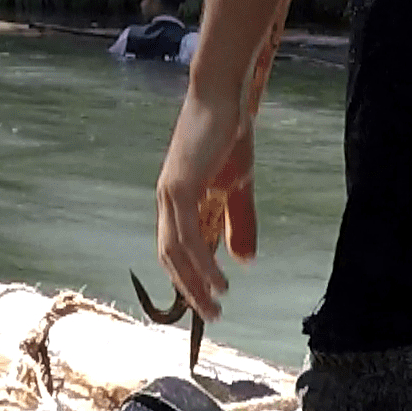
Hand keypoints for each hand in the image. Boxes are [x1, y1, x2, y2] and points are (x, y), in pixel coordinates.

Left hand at [155, 90, 259, 321]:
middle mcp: (166, 199)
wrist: (223, 97)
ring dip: (195, 282)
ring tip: (217, 304)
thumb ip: (239, 222)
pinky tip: (220, 279)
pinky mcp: (180, 187)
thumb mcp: (238, 186)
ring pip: (175, 251)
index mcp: (176, 199)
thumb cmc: (229, 135)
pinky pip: (188, 235)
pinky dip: (202, 262)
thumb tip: (244, 260)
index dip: (186, 275)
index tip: (206, 298)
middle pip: (168, 255)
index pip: (174, 246)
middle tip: (211, 313)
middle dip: (188, 288)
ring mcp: (170, 193)